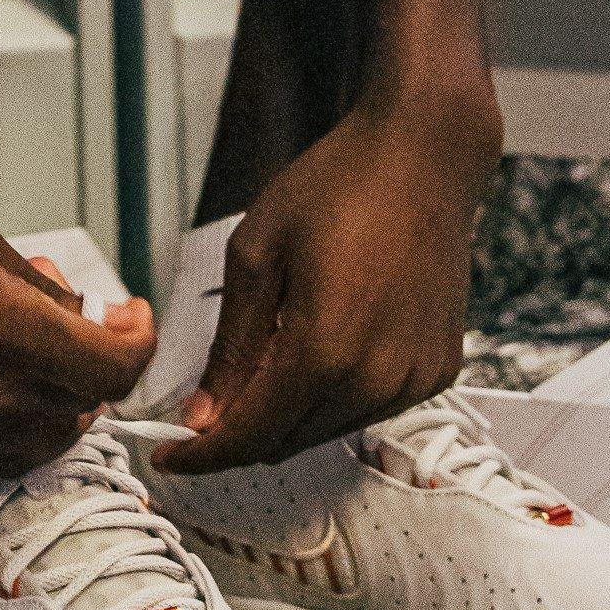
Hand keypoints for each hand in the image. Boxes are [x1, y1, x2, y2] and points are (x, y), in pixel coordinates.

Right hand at [0, 166, 154, 475]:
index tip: (130, 320)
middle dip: (96, 372)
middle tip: (87, 329)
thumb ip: (28, 279)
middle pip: (78, 414)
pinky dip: (9, 428)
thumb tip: (73, 310)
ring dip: (58, 408)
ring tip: (38, 358)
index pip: (105, 369)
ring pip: (36, 447)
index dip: (135, 345)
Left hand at [155, 93, 498, 474]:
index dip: (203, 453)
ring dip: (288, 413)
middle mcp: (377, 377)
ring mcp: (414, 377)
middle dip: (240, 432)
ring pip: (327, 430)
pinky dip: (334, 394)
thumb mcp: (256, 256)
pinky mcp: (438, 369)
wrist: (424, 155)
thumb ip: (231, 348)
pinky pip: (370, 407)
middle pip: (288, 441)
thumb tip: (204, 415)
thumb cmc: (340, 186)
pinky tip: (321, 345)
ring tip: (268, 354)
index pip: (250, 435)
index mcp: (325, 350)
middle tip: (205, 406)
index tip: (171, 454)